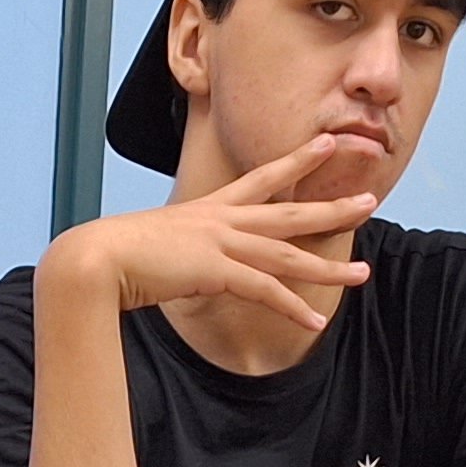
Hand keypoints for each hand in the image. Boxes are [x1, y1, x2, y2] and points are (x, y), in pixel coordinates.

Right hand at [46, 135, 378, 332]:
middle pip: (290, 212)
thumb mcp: (155, 246)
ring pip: (288, 254)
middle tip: (370, 198)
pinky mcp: (217, 271)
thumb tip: (178, 264)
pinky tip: (317, 322)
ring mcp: (221, 243)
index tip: (326, 144)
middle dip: (332, 205)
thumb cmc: (115, 256)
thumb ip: (178, 252)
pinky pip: (266, 291)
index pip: (263, 178)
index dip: (297, 161)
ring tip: (362, 274)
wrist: (95, 259)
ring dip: (328, 267)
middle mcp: (222, 221)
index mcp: (209, 210)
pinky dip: (293, 308)